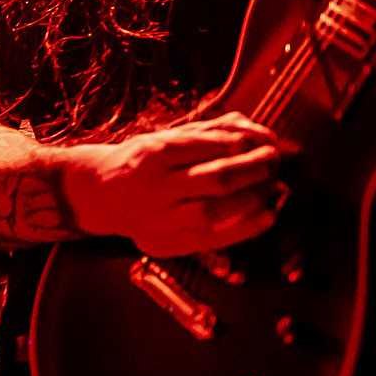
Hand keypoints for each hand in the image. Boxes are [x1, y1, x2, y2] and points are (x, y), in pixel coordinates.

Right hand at [61, 112, 283, 257]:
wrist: (101, 195)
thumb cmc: (143, 161)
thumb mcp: (170, 136)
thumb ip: (213, 131)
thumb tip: (258, 131)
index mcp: (154, 153)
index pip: (207, 145)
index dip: (243, 142)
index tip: (265, 139)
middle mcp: (156, 187)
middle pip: (216, 178)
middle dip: (254, 168)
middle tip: (274, 160)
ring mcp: (160, 219)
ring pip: (215, 211)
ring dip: (253, 198)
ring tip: (273, 185)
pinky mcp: (166, 244)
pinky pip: (211, 240)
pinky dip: (244, 229)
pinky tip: (267, 216)